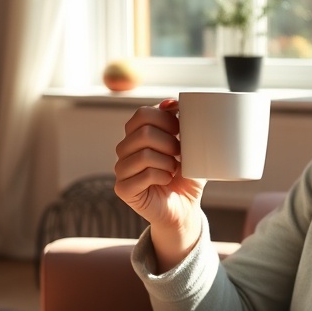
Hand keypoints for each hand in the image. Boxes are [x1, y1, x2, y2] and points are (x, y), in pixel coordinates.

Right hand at [114, 100, 205, 267]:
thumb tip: (172, 102)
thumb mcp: (190, 146)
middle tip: (180, 154)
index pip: (142, 114)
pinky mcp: (123, 188)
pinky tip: (166, 181)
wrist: (185, 208)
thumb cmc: (187, 176)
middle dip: (169, 142)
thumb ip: (181, 124)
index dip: (165, 119)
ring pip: (144, 153)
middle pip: (143, 131)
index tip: (180, 130)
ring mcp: (121, 169)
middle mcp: (125, 149)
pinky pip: (144, 175)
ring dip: (168, 162)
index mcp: (137, 135)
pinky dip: (162, 176)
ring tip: (174, 169)